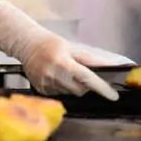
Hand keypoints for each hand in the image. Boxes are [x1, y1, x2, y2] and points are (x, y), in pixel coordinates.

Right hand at [0, 0, 124, 100]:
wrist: (27, 45)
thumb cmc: (51, 44)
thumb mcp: (72, 48)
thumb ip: (90, 59)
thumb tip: (108, 66)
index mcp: (64, 63)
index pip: (88, 79)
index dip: (102, 88)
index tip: (113, 95)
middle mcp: (54, 76)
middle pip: (80, 90)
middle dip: (86, 85)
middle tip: (82, 73)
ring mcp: (46, 85)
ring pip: (70, 93)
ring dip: (74, 86)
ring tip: (65, 72)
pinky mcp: (42, 91)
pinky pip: (60, 94)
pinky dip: (63, 87)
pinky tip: (57, 76)